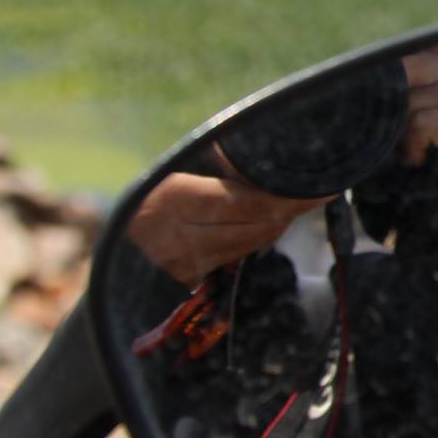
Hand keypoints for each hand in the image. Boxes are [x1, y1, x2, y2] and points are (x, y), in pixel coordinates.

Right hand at [128, 171, 327, 286]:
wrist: (114, 222)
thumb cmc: (154, 181)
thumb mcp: (183, 163)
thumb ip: (222, 166)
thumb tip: (275, 159)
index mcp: (176, 197)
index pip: (248, 203)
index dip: (289, 198)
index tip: (323, 190)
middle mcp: (178, 235)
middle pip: (256, 228)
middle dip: (290, 212)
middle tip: (314, 196)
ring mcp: (181, 263)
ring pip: (250, 246)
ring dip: (276, 226)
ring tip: (292, 206)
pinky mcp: (186, 278)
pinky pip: (236, 258)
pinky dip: (255, 240)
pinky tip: (264, 224)